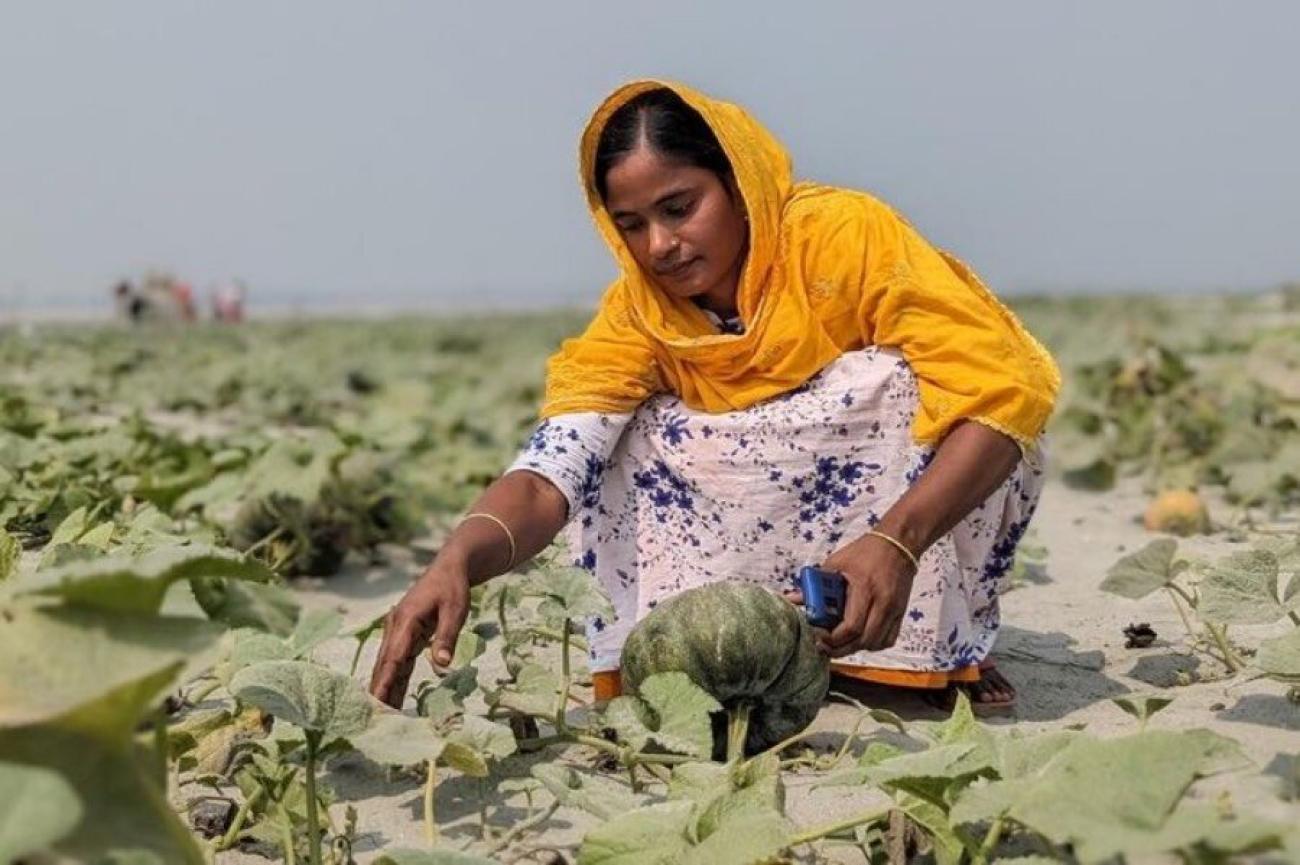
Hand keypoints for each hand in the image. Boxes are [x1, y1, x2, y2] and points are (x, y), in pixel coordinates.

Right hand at [368, 560, 469, 707]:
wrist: (449, 569)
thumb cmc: (453, 588)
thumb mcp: (455, 610)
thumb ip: (447, 636)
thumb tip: (442, 664)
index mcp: (405, 620)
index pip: (393, 657)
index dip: (385, 681)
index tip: (376, 702)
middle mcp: (396, 627)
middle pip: (385, 665)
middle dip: (378, 692)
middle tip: (371, 720)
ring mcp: (398, 632)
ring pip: (389, 666)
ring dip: (385, 689)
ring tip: (380, 718)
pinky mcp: (405, 636)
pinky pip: (398, 662)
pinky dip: (395, 680)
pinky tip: (392, 700)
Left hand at [816, 532, 916, 657]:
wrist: (898, 544)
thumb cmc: (864, 552)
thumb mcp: (836, 563)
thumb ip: (815, 584)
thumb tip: (791, 599)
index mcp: (864, 588)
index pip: (851, 626)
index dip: (833, 638)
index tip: (819, 637)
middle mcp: (883, 602)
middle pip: (863, 640)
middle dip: (841, 649)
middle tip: (825, 646)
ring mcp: (894, 609)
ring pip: (876, 644)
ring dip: (857, 648)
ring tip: (840, 642)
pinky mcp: (901, 613)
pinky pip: (888, 640)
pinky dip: (873, 644)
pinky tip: (860, 638)